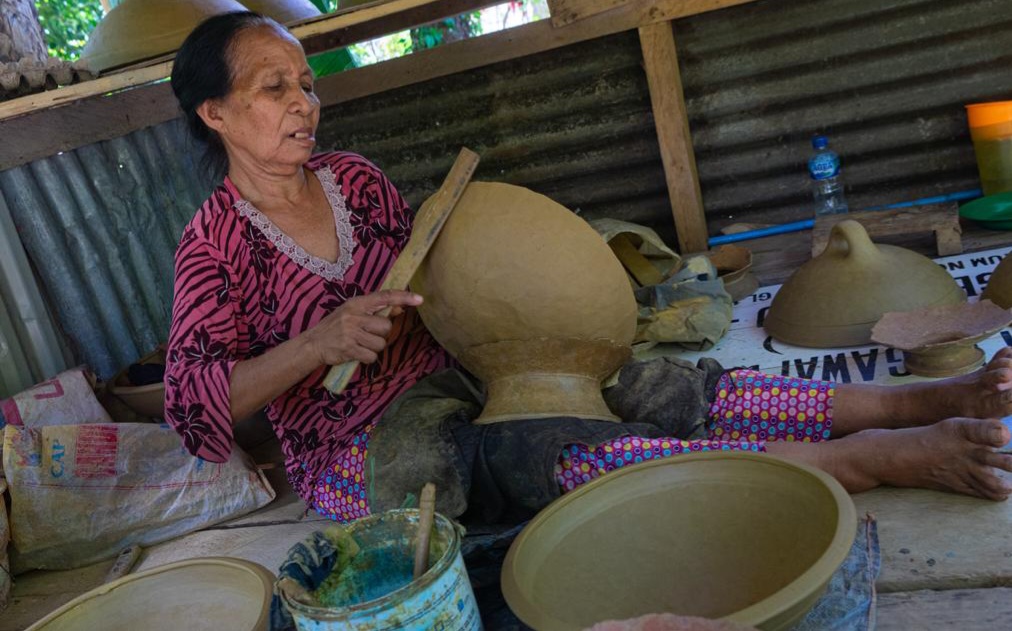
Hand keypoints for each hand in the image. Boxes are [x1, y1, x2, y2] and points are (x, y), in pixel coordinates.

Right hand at [304, 290, 422, 364]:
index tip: (419, 299)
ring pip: (380, 343)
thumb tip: (399, 308)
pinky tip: (356, 353)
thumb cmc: (336, 327)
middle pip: (386, 326)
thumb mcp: (352, 313)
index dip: (404, 297)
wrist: (313, 343)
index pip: (384, 297)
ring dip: (373, 348)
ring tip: (360, 344)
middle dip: (381, 334)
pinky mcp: (349, 349)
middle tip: (367, 335)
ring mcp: (351, 333)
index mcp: (356, 303)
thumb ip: (374, 310)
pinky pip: (372, 356)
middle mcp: (354, 316)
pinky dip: (367, 358)